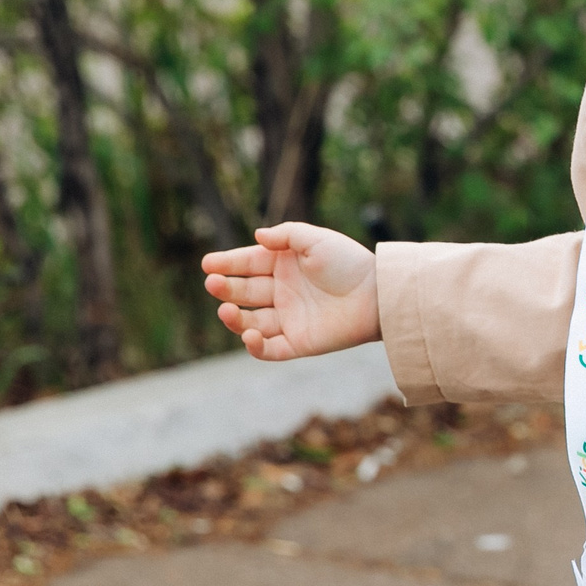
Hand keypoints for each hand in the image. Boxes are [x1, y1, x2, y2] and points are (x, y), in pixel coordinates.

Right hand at [201, 223, 380, 360]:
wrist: (378, 295)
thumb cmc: (349, 263)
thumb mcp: (317, 240)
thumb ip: (286, 235)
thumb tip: (258, 235)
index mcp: (284, 265)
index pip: (248, 264)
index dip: (227, 264)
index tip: (208, 264)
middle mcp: (282, 292)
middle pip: (245, 292)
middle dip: (226, 288)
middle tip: (213, 284)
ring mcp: (289, 318)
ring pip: (251, 322)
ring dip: (234, 318)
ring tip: (225, 310)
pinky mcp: (298, 342)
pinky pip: (269, 349)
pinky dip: (255, 346)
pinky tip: (248, 335)